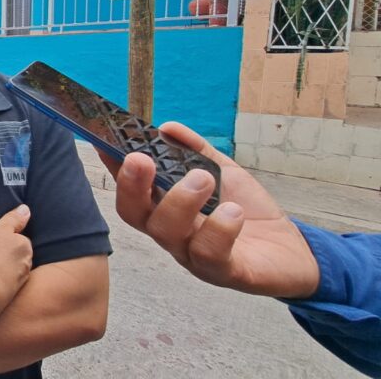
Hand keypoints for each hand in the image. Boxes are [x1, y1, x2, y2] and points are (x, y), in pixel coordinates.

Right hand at [0, 205, 32, 319]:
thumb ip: (13, 219)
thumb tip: (26, 209)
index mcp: (25, 246)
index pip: (19, 240)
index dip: (4, 240)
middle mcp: (26, 265)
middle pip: (15, 256)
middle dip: (4, 255)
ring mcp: (18, 282)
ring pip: (9, 271)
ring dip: (0, 269)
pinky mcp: (9, 296)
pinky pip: (2, 285)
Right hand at [101, 121, 319, 298]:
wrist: (293, 252)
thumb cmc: (248, 211)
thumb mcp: (222, 172)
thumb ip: (195, 151)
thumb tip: (167, 127)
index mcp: (165, 208)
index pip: (130, 188)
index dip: (114, 168)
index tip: (105, 142)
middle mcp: (171, 233)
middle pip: (134, 214)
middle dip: (131, 185)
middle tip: (141, 159)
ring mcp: (192, 255)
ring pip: (167, 233)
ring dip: (180, 200)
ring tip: (203, 179)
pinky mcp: (222, 271)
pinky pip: (209, 254)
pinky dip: (219, 228)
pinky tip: (234, 212)